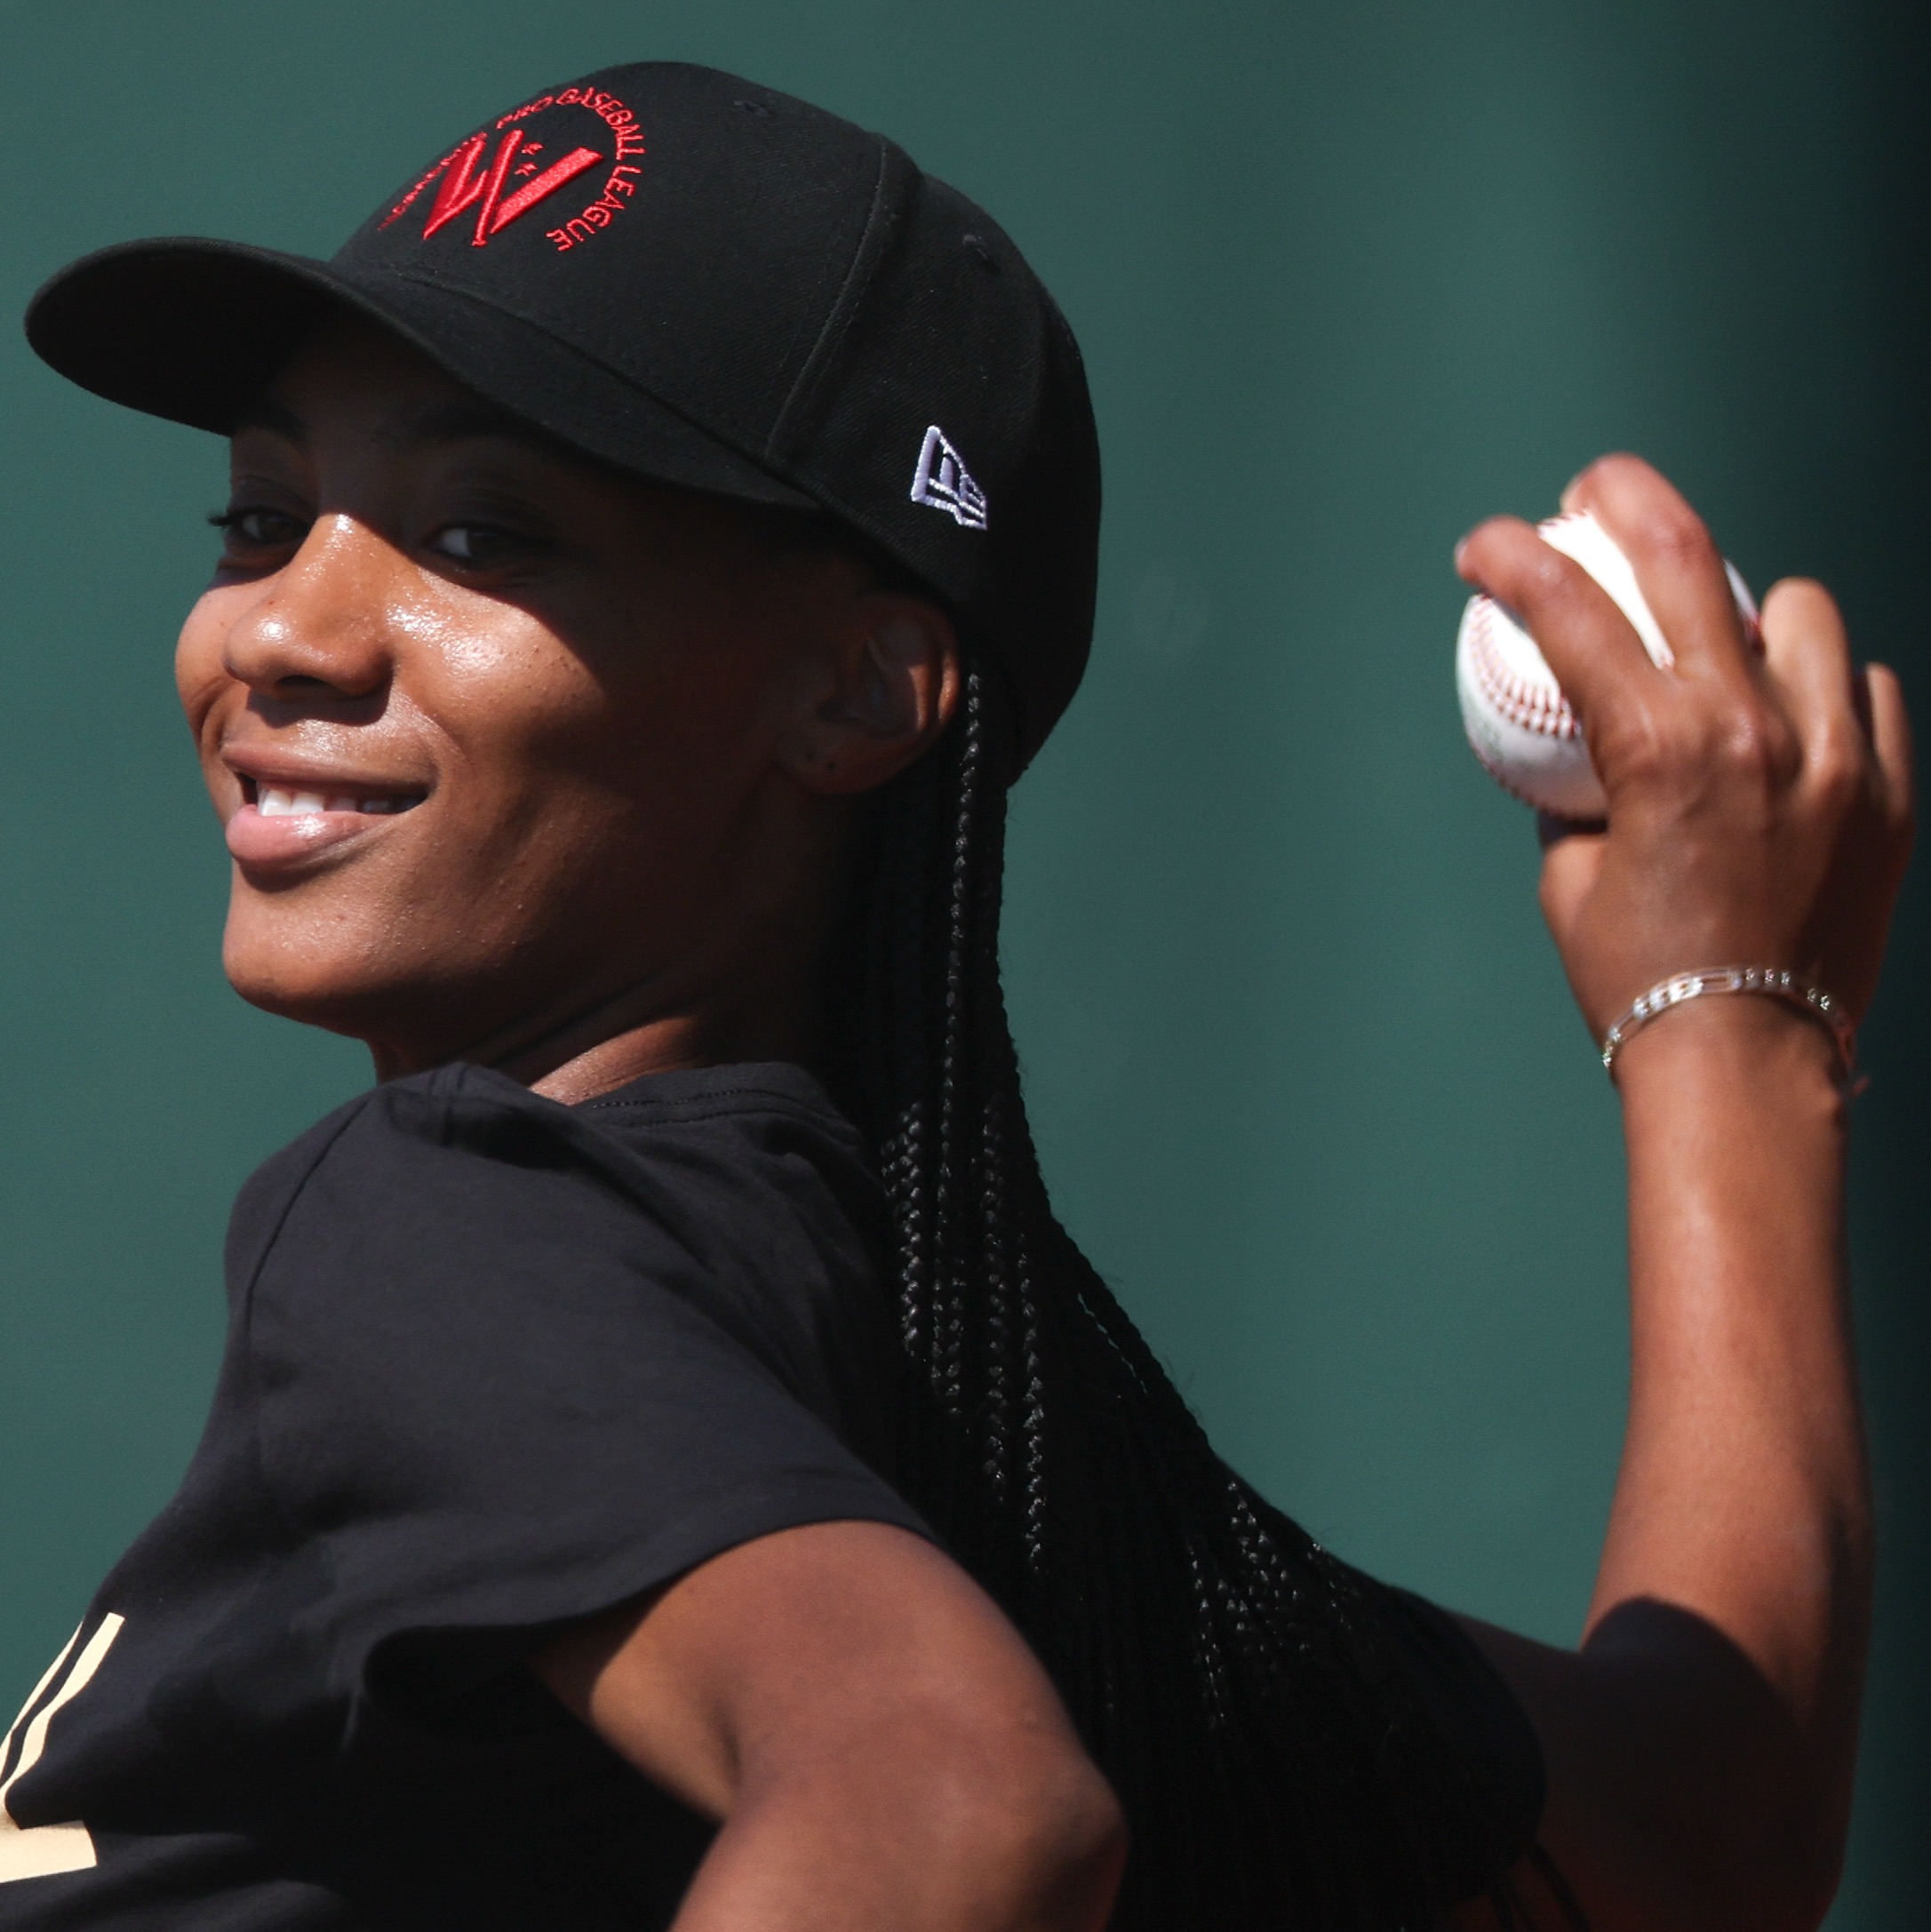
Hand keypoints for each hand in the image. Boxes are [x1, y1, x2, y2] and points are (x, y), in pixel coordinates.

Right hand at [1456, 455, 1913, 1044]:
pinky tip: (1793, 720)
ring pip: (1801, 610)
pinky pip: (1868, 690)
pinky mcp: (1890, 792)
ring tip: (1721, 639)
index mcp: (1658, 749)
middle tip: (1591, 492)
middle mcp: (1754, 729)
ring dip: (1747, 606)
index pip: (1570, 611)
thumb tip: (1581, 743)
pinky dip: (1824, 689)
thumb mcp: (1570, 876)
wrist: (1745, 1064)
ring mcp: (1836, 755)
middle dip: (1621, 498)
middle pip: (1685, 553)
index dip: (1512, 557)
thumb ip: (1577, 790)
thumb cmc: (1634, 980)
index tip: (1483, 545)